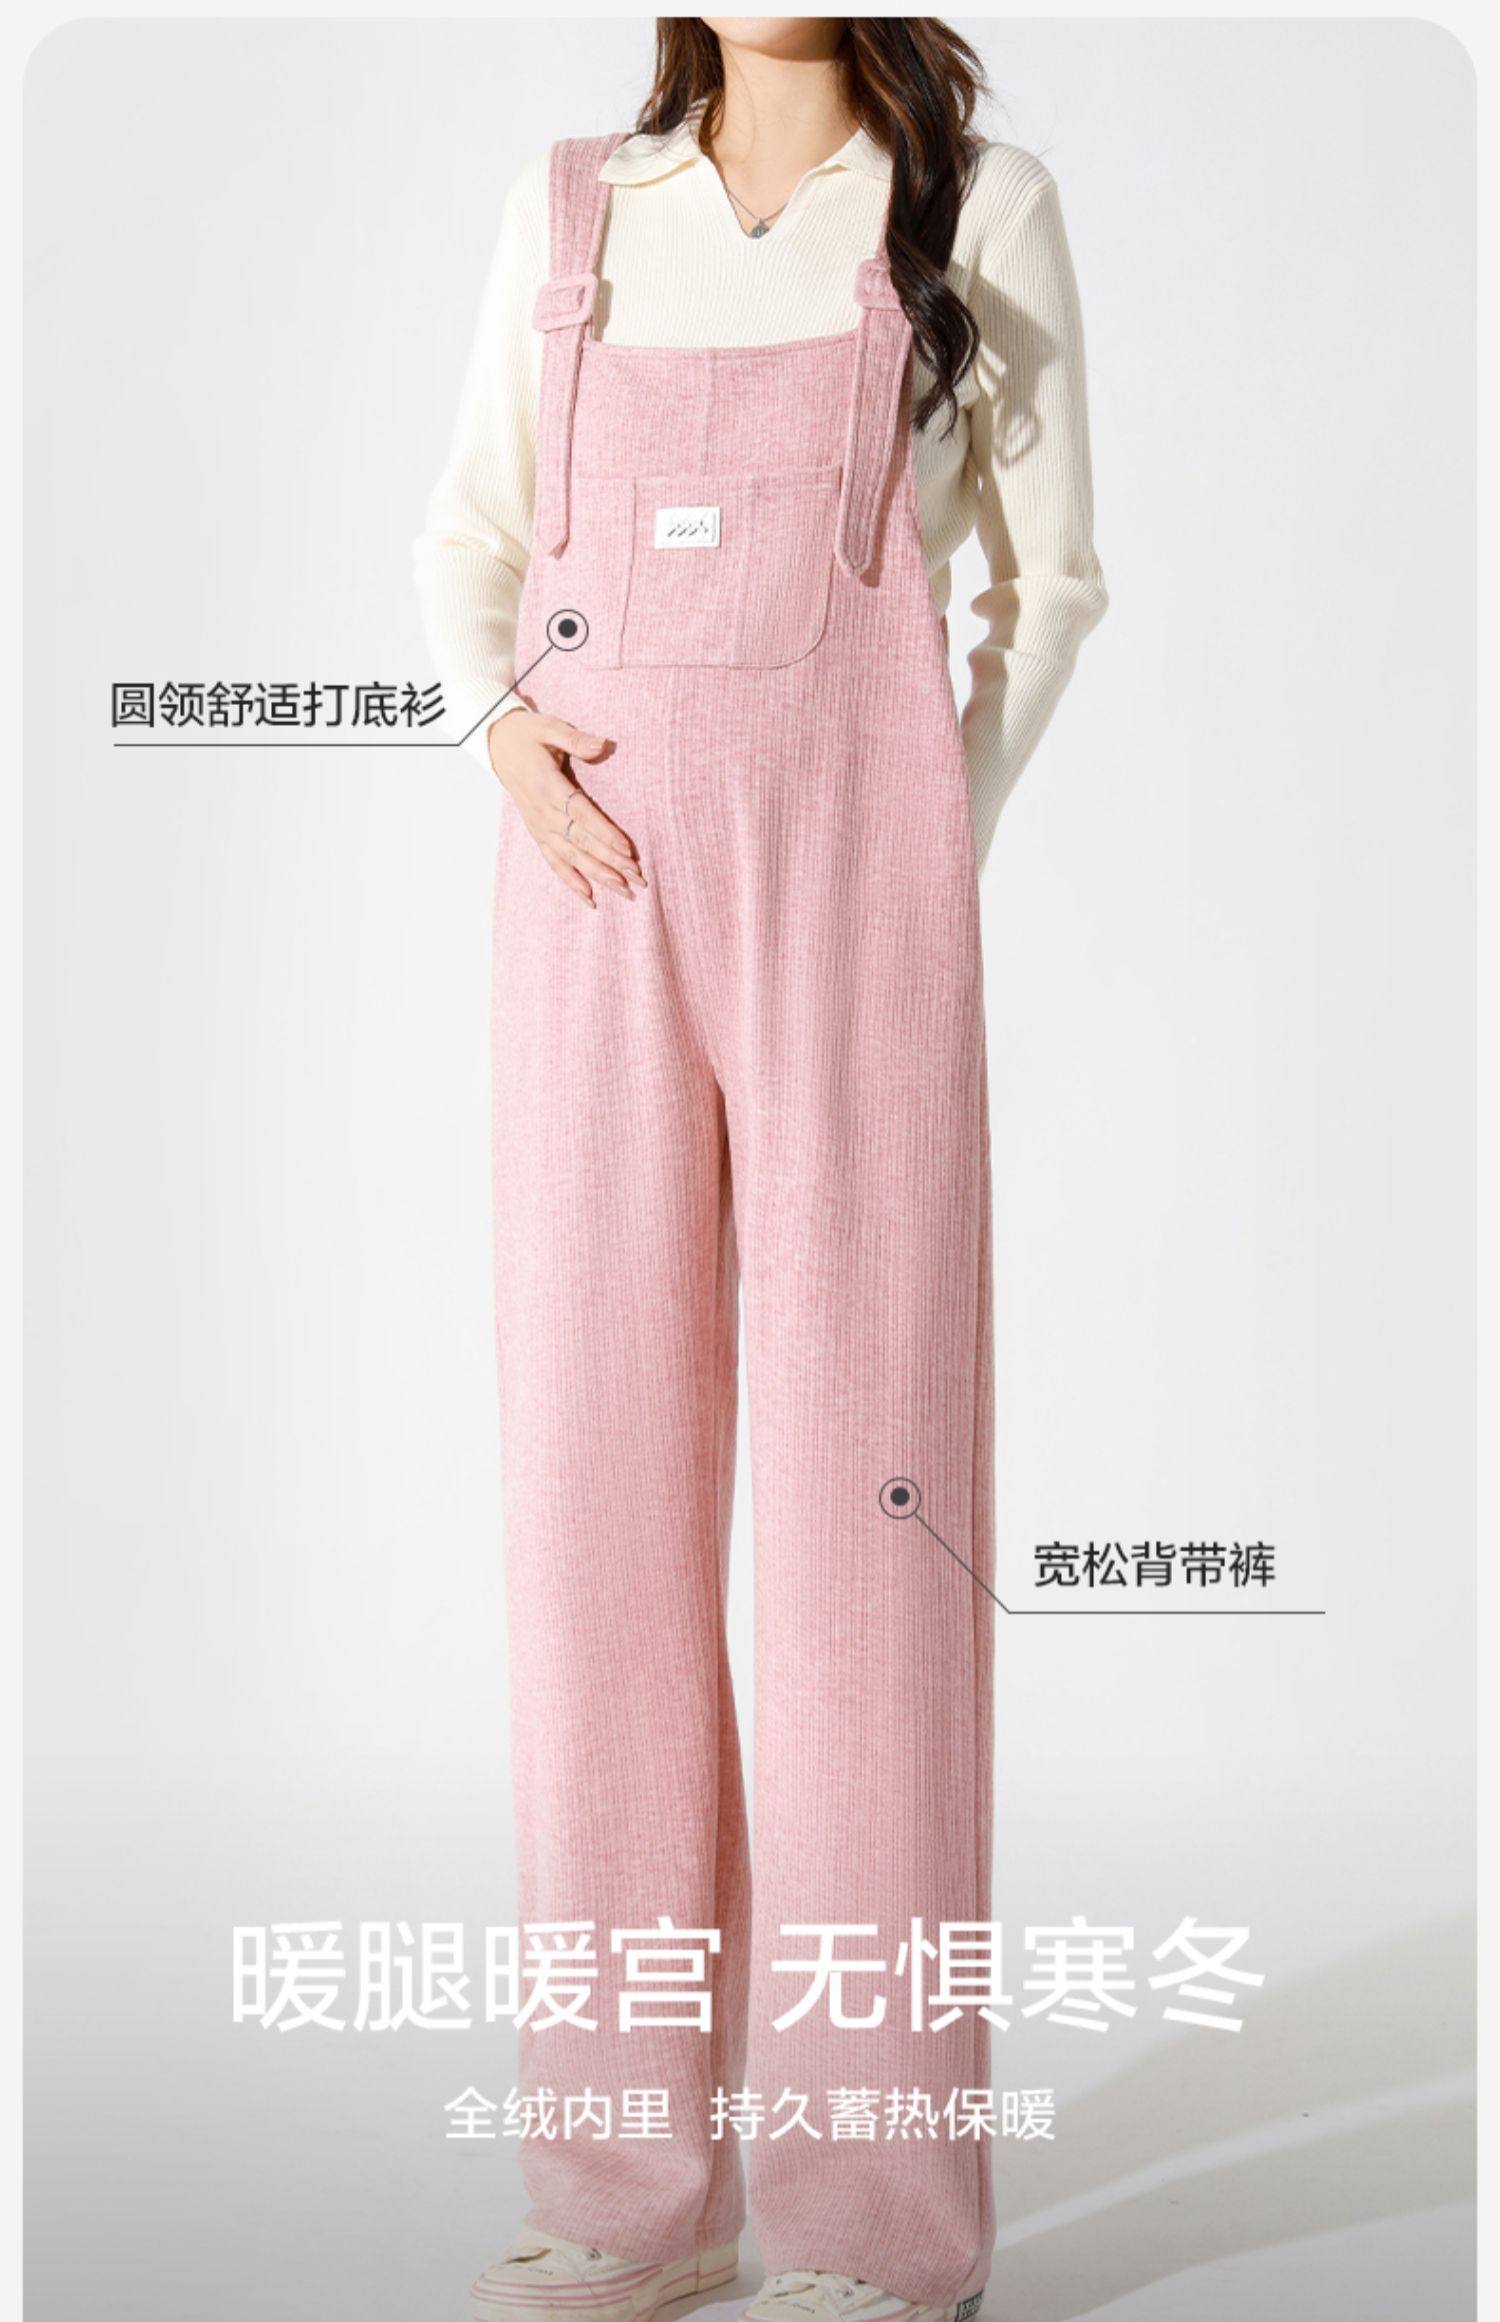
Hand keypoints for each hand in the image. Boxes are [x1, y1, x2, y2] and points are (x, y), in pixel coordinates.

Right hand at [487, 709, 645, 907]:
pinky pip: (554, 862)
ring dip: (597, 875)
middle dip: (609, 862)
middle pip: (580, 842)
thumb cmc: (528, 735)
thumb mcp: (550, 727)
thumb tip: (603, 744)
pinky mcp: (537, 832)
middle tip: (636, 878)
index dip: (604, 833)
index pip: (581, 814)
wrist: (497, 745)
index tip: (627, 849)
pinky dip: (571, 881)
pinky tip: (590, 898)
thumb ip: (576, 739)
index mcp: (548, 786)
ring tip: (622, 891)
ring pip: (570, 857)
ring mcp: (539, 826)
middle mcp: (543, 812)